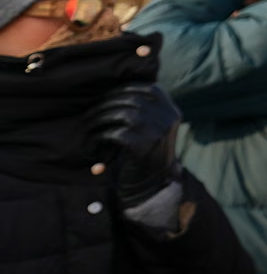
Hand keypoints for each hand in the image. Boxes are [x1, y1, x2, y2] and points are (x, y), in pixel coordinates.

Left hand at [85, 83, 182, 210]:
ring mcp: (155, 131)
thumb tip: (117, 92)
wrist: (154, 184)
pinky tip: (90, 145)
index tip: (108, 95)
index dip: (126, 89)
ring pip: (121, 114)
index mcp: (171, 111)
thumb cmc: (147, 154)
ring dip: (99, 118)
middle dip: (106, 103)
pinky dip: (97, 138)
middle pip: (132, 100)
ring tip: (88, 126)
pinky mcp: (141, 146)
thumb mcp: (155, 128)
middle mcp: (167, 118)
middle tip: (89, 113)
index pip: (150, 89)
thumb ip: (147, 110)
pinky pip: (113, 134)